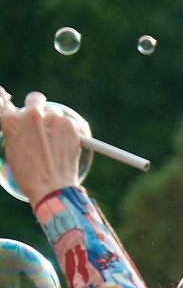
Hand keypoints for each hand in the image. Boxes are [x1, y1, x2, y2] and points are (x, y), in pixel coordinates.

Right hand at [0, 89, 88, 205]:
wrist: (52, 188)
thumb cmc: (29, 174)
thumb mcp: (13, 150)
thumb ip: (16, 131)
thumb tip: (21, 124)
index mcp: (11, 121)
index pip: (6, 103)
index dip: (9, 102)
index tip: (11, 100)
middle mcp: (31, 115)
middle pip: (35, 99)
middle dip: (38, 106)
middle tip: (43, 119)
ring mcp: (53, 119)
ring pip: (55, 113)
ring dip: (55, 123)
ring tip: (55, 144)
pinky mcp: (71, 126)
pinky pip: (71, 124)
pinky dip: (70, 132)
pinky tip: (67, 146)